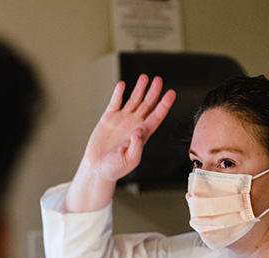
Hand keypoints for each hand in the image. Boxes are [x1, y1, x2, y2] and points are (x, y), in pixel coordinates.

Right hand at [63, 75, 175, 212]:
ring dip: (139, 89)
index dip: (164, 105)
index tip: (171, 94)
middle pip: (147, 105)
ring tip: (144, 78)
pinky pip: (115, 102)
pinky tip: (122, 85)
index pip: (156, 116)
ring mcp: (122, 120)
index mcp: (142, 134)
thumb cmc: (114, 168)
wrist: (97, 168)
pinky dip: (118, 93)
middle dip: (153, 92)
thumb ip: (137, 146)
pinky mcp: (108, 119)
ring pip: (133, 100)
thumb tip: (139, 131)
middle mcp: (134, 125)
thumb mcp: (130, 161)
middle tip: (158, 80)